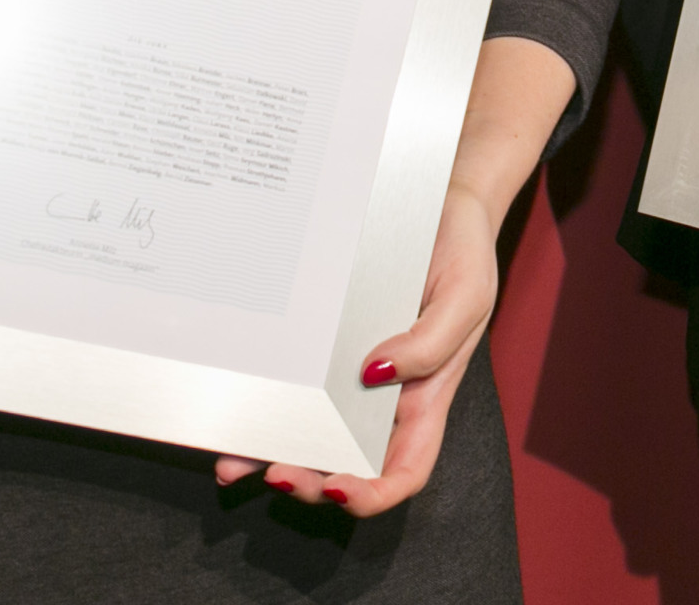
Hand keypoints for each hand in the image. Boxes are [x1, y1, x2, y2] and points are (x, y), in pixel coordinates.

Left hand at [212, 182, 500, 516]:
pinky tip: (233, 421)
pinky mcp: (322, 348)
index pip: (404, 469)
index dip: (372, 493)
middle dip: (310, 481)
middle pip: (347, 464)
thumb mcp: (465, 295)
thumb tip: (376, 375)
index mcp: (425, 398)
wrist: (441, 204)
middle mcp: (384, 398)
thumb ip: (431, 342)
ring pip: (309, 434)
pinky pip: (291, 386)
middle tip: (280, 473)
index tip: (338, 490)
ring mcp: (349, 376)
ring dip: (272, 457)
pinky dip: (260, 411)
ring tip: (239, 462)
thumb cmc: (462, 254)